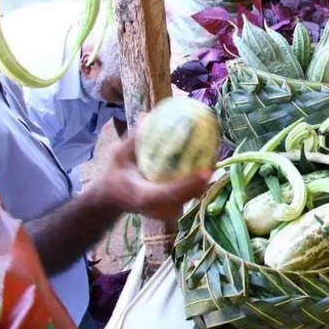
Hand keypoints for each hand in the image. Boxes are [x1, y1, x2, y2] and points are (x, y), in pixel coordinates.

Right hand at [90, 133, 211, 219]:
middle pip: (188, 196)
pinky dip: (199, 179)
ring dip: (204, 177)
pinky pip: (191, 194)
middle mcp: (158, 208)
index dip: (188, 183)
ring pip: (192, 196)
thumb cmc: (115, 175)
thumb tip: (147, 116)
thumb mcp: (118, 155)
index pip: (169, 193)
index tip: (205, 170)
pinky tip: (207, 160)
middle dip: (204, 177)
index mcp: (143, 196)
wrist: (112, 199)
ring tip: (215, 152)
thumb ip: (133, 139)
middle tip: (216, 151)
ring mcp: (167, 212)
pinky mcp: (174, 210)